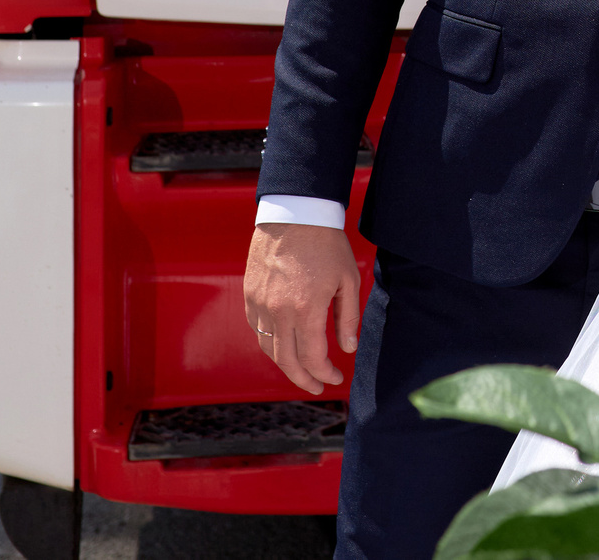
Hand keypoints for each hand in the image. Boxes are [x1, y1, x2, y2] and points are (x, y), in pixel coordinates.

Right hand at [243, 223, 363, 394]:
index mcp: (306, 309)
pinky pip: (256, 328)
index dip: (324, 373)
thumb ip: (347, 318)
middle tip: (317, 386)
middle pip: (286, 361)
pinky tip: (283, 343)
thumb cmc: (326, 243)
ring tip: (301, 369)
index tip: (335, 378)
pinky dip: (269, 342)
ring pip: (268, 348)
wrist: (295, 212)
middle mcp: (278, 311)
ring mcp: (260, 302)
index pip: (312, 358)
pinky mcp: (249, 293)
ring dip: (284, 364)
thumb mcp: (348, 280)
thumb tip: (347, 348)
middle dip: (303, 379)